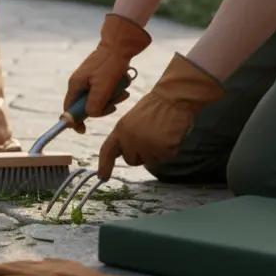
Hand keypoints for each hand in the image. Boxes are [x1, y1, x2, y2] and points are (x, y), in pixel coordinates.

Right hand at [64, 13, 151, 132]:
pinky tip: (124, 83)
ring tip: (123, 91)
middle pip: (87, 105)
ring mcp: (91, 79)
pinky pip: (107, 90)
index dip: (74, 121)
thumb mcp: (102, 87)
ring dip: (112, 98)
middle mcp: (80, 83)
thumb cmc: (111, 63)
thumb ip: (93, 105)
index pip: (69, 109)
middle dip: (102, 107)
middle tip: (114, 104)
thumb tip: (89, 117)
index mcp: (75, 85)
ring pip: (100, 98)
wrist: (122, 42)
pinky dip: (116, 90)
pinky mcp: (101, 76)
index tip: (83, 130)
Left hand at [96, 53, 225, 179]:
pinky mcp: (162, 149)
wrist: (173, 98)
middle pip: (131, 160)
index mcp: (120, 130)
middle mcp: (130, 140)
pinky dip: (169, 149)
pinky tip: (170, 135)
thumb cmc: (155, 107)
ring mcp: (146, 145)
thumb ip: (126, 136)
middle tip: (150, 138)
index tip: (102, 177)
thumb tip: (124, 153)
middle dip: (140, 154)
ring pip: (149, 161)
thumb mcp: (132, 120)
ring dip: (156, 152)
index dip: (104, 165)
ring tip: (161, 133)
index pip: (107, 151)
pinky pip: (165, 157)